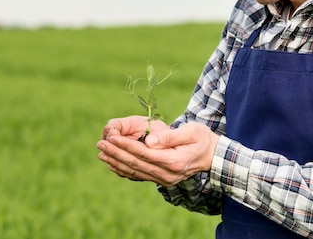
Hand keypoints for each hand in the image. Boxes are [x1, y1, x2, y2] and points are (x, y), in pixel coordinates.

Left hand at [96, 117, 219, 186]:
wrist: (212, 156)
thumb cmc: (202, 138)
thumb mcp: (191, 132)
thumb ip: (170, 137)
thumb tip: (148, 140)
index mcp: (173, 161)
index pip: (143, 153)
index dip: (125, 145)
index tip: (111, 137)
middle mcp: (167, 174)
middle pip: (136, 164)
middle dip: (116, 153)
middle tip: (100, 144)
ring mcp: (164, 179)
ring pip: (135, 172)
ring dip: (116, 162)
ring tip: (102, 154)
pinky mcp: (162, 180)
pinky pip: (139, 176)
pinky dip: (124, 171)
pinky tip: (113, 165)